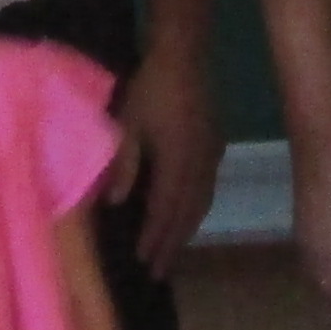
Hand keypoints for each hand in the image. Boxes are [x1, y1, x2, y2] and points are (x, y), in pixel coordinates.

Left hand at [113, 35, 219, 277]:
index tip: (143, 262)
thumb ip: (124, 164)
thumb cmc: (150, 88)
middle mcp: (198, 166)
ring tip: (173, 254)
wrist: (184, 55)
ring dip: (186, 232)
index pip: (164, 210)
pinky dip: (197, 211)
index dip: (154, 238)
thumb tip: (115, 203)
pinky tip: (190, 217)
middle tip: (159, 274)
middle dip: (171, 245)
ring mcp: (210, 157)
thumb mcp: (127, 124)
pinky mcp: (214, 147)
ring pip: (200, 204)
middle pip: (186, 214)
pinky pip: (208, 189)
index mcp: (176, 162)